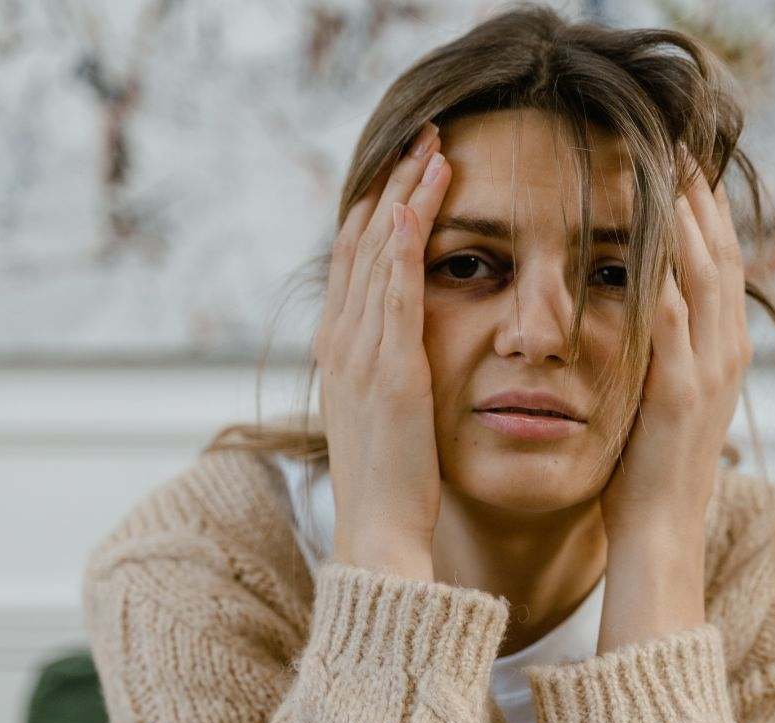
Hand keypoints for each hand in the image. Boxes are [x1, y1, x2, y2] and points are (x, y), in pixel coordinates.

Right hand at [313, 120, 451, 577]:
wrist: (377, 535)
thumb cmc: (391, 485)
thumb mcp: (383, 418)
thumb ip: (387, 374)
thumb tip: (403, 351)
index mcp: (342, 351)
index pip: (357, 262)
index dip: (380, 210)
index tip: (407, 170)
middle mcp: (341, 342)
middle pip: (364, 243)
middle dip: (394, 185)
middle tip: (422, 136)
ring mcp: (360, 353)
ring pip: (379, 254)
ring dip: (405, 196)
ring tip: (433, 147)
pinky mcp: (388, 369)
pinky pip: (394, 291)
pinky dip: (404, 243)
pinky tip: (419, 203)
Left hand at [598, 160, 752, 556]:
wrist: (660, 533)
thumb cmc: (651, 470)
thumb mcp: (666, 400)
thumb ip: (667, 354)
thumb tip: (647, 314)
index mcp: (724, 352)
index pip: (722, 265)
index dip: (709, 213)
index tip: (690, 166)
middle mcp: (726, 352)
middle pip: (721, 255)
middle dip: (701, 198)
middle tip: (682, 144)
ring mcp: (708, 370)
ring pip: (703, 275)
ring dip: (686, 217)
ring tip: (668, 166)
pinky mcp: (679, 391)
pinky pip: (670, 317)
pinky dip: (661, 272)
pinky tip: (646, 234)